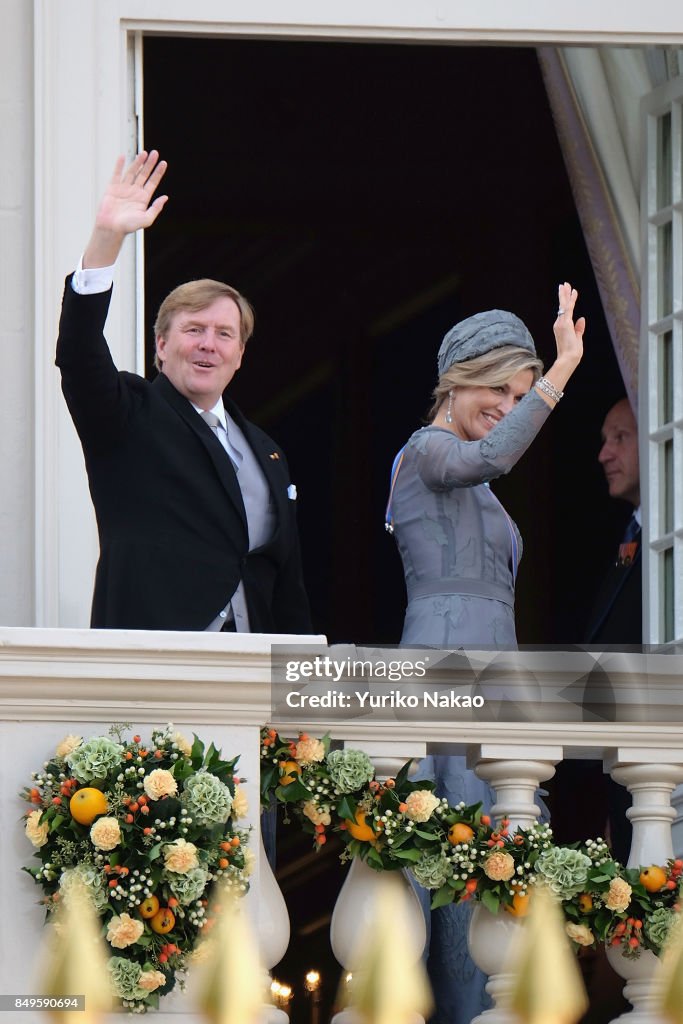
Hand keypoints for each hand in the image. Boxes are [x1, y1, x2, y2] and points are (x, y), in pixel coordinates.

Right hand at [83, 151, 167, 267]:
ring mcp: (123, 188)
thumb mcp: (147, 219)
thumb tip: (165, 197)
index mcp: (143, 198)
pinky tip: (123, 157)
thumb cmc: (129, 226)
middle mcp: (134, 192)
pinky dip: (119, 165)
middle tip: (155, 153)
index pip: (153, 182)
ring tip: (144, 153)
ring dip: (138, 162)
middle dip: (150, 164)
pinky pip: (117, 174)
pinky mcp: (112, 187)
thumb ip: (156, 208)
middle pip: (144, 174)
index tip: (164, 163)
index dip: (158, 172)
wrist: (111, 228)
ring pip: (132, 172)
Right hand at [553, 281, 585, 368]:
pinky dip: (571, 299)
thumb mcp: (577, 338)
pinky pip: (569, 308)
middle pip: (561, 306)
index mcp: (561, 327)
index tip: (568, 293)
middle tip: (564, 284)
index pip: (564, 312)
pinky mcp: (565, 323)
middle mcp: (559, 324)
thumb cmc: (572, 352)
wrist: (568, 358)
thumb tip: (582, 318)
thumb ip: (579, 328)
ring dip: (565, 294)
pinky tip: (573, 292)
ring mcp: (561, 323)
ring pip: (564, 305)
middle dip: (563, 294)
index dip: (566, 302)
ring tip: (565, 284)